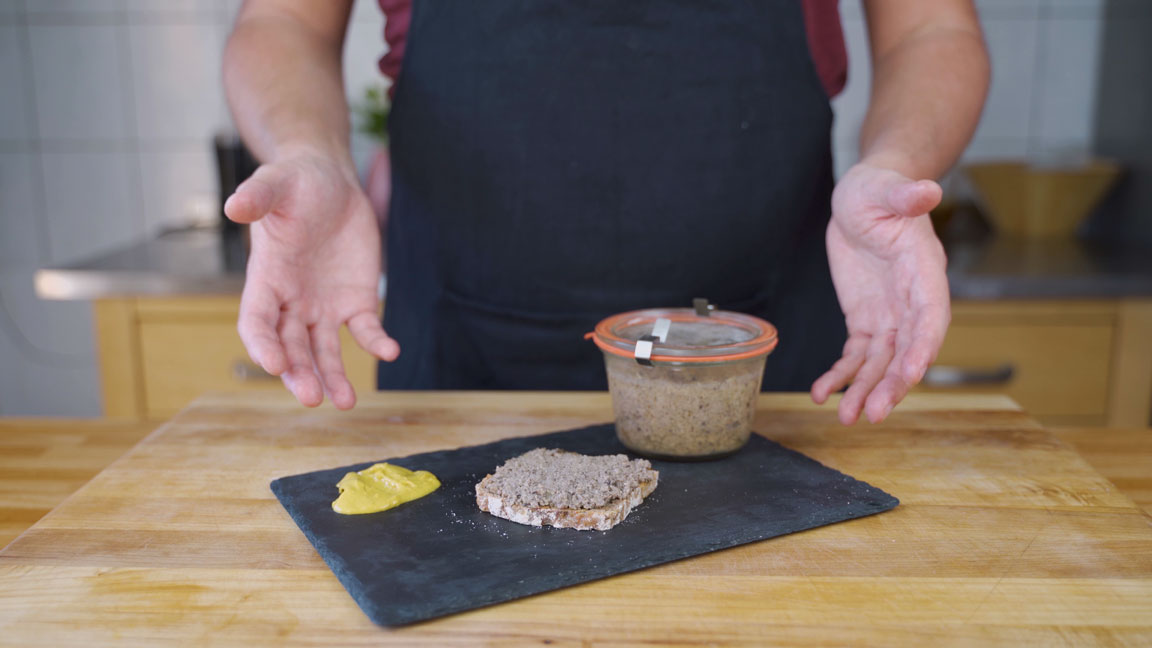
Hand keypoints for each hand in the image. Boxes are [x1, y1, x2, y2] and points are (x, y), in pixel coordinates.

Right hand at [224, 146, 398, 409]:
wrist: (331, 182)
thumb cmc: (295, 183)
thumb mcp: (275, 183)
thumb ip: (257, 197)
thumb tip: (234, 206)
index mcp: (265, 279)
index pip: (256, 322)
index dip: (262, 345)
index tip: (275, 365)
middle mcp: (292, 302)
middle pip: (291, 348)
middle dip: (300, 374)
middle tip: (313, 398)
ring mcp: (323, 306)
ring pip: (324, 351)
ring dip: (333, 377)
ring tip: (346, 402)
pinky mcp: (356, 301)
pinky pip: (365, 330)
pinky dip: (376, 343)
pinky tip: (390, 351)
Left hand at [811, 160, 948, 423]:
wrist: (861, 197)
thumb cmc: (878, 189)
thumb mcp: (886, 189)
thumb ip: (906, 196)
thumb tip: (927, 189)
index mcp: (924, 272)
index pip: (930, 316)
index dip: (923, 346)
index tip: (912, 373)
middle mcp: (911, 301)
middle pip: (907, 351)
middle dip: (893, 384)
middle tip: (875, 414)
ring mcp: (889, 314)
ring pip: (881, 362)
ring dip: (865, 390)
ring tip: (847, 418)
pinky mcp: (865, 320)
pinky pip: (856, 355)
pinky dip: (841, 374)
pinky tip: (821, 393)